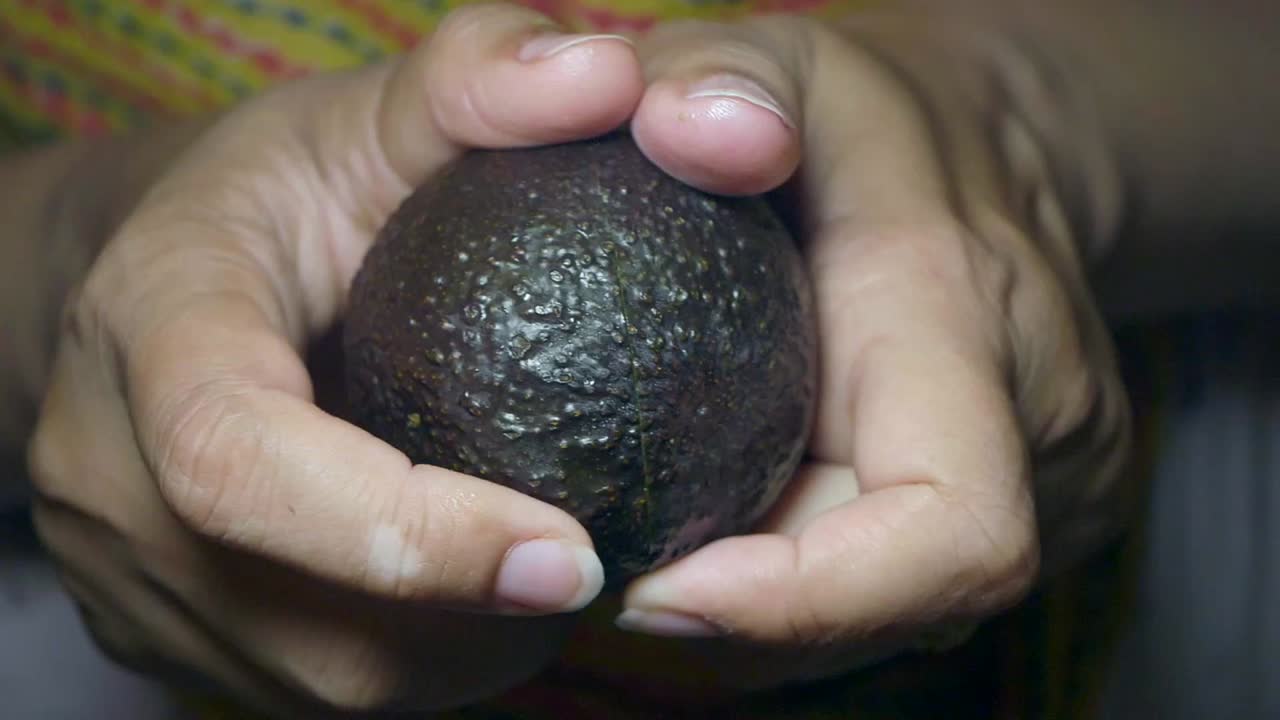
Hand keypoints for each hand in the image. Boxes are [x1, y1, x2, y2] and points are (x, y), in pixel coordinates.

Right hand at [26, 6, 647, 713]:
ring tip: (550, 578)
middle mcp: (105, 470)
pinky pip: (312, 685)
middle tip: (599, 569)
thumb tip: (612, 79)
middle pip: (291, 609)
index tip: (571, 554)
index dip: (405, 532)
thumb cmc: (285, 193)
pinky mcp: (161, 622)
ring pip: (316, 677)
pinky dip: (423, 660)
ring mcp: (123, 566)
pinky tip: (483, 598)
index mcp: (150, 327)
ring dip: (460, 652)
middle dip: (468, 619)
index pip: (236, 459)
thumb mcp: (369, 115)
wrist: (171, 281)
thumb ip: (477, 82)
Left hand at [565, 13, 1133, 695]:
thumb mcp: (787, 56)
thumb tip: (670, 133)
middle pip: (901, 606)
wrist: (993, 153)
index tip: (655, 591)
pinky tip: (737, 527)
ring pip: (902, 615)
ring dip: (780, 609)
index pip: (951, 532)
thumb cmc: (871, 115)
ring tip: (671, 543)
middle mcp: (1037, 424)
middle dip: (756, 615)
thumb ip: (718, 70)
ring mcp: (1051, 477)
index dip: (807, 605)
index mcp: (968, 322)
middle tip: (624, 565)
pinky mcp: (1032, 501)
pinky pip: (908, 590)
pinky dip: (812, 583)